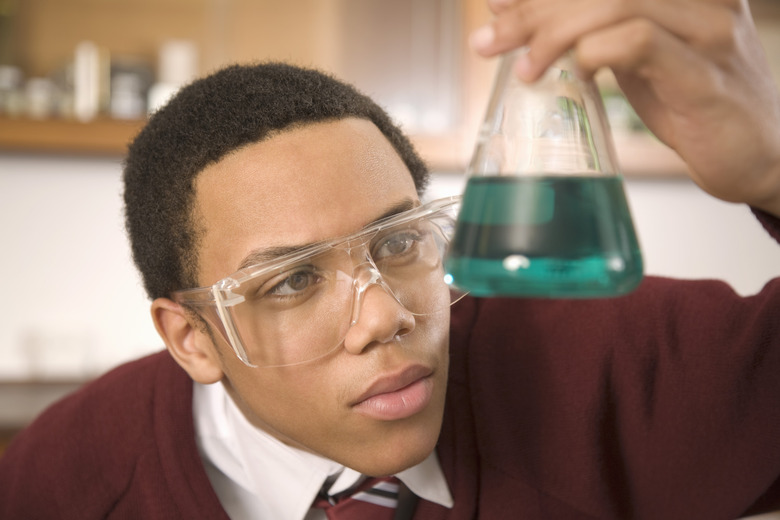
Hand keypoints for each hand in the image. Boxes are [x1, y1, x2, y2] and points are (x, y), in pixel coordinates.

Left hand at [470, 0, 779, 215]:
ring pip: (616, 2)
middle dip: (533, 10)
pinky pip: (639, 43)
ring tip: (524, 66)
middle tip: (489, 41)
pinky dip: (595, 52)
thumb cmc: (693, 102)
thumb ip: (591, 32)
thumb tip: (520, 17)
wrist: (760, 155)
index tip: (497, 5)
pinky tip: (576, 71)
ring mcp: (707, 32)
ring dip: (553, 32)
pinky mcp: (704, 77)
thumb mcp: (637, 57)